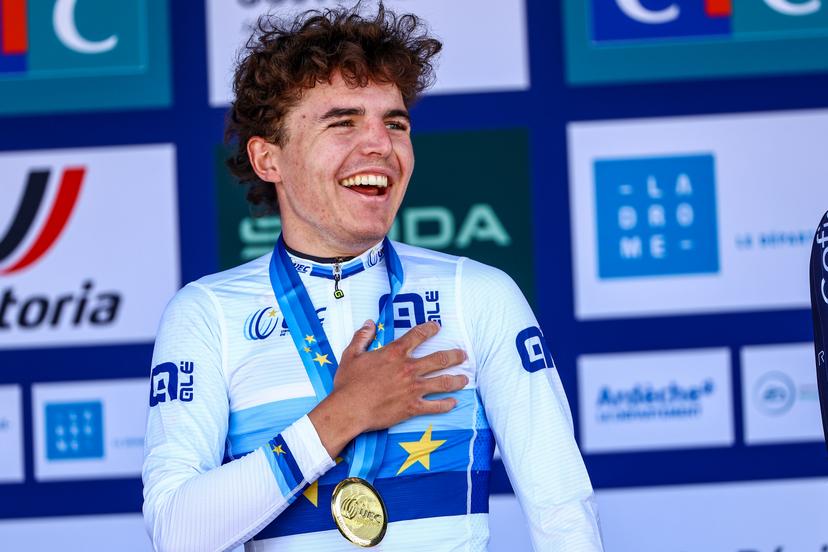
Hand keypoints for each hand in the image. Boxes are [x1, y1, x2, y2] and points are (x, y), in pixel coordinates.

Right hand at [308, 320, 466, 457]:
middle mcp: (409, 369)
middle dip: (454, 355)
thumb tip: (369, 323)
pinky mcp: (413, 407)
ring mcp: (413, 389)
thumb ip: (362, 337)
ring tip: (464, 378)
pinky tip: (453, 403)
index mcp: (395, 353)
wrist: (349, 409)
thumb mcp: (351, 354)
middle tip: (462, 354)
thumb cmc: (348, 383)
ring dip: (457, 380)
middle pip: (439, 359)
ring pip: (443, 382)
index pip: (418, 335)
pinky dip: (446, 404)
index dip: (429, 329)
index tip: (437, 327)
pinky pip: (435, 406)